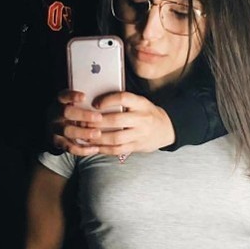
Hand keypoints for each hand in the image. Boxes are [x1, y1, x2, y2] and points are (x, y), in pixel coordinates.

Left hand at [51, 89, 174, 155]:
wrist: (166, 129)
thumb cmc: (146, 113)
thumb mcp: (140, 102)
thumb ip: (124, 101)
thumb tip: (97, 99)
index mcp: (141, 104)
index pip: (124, 98)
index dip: (108, 100)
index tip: (95, 103)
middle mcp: (142, 119)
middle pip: (117, 120)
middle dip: (97, 121)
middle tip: (83, 121)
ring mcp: (140, 134)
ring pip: (116, 137)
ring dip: (98, 137)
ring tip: (86, 134)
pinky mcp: (137, 146)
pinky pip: (118, 149)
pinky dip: (104, 149)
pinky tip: (95, 146)